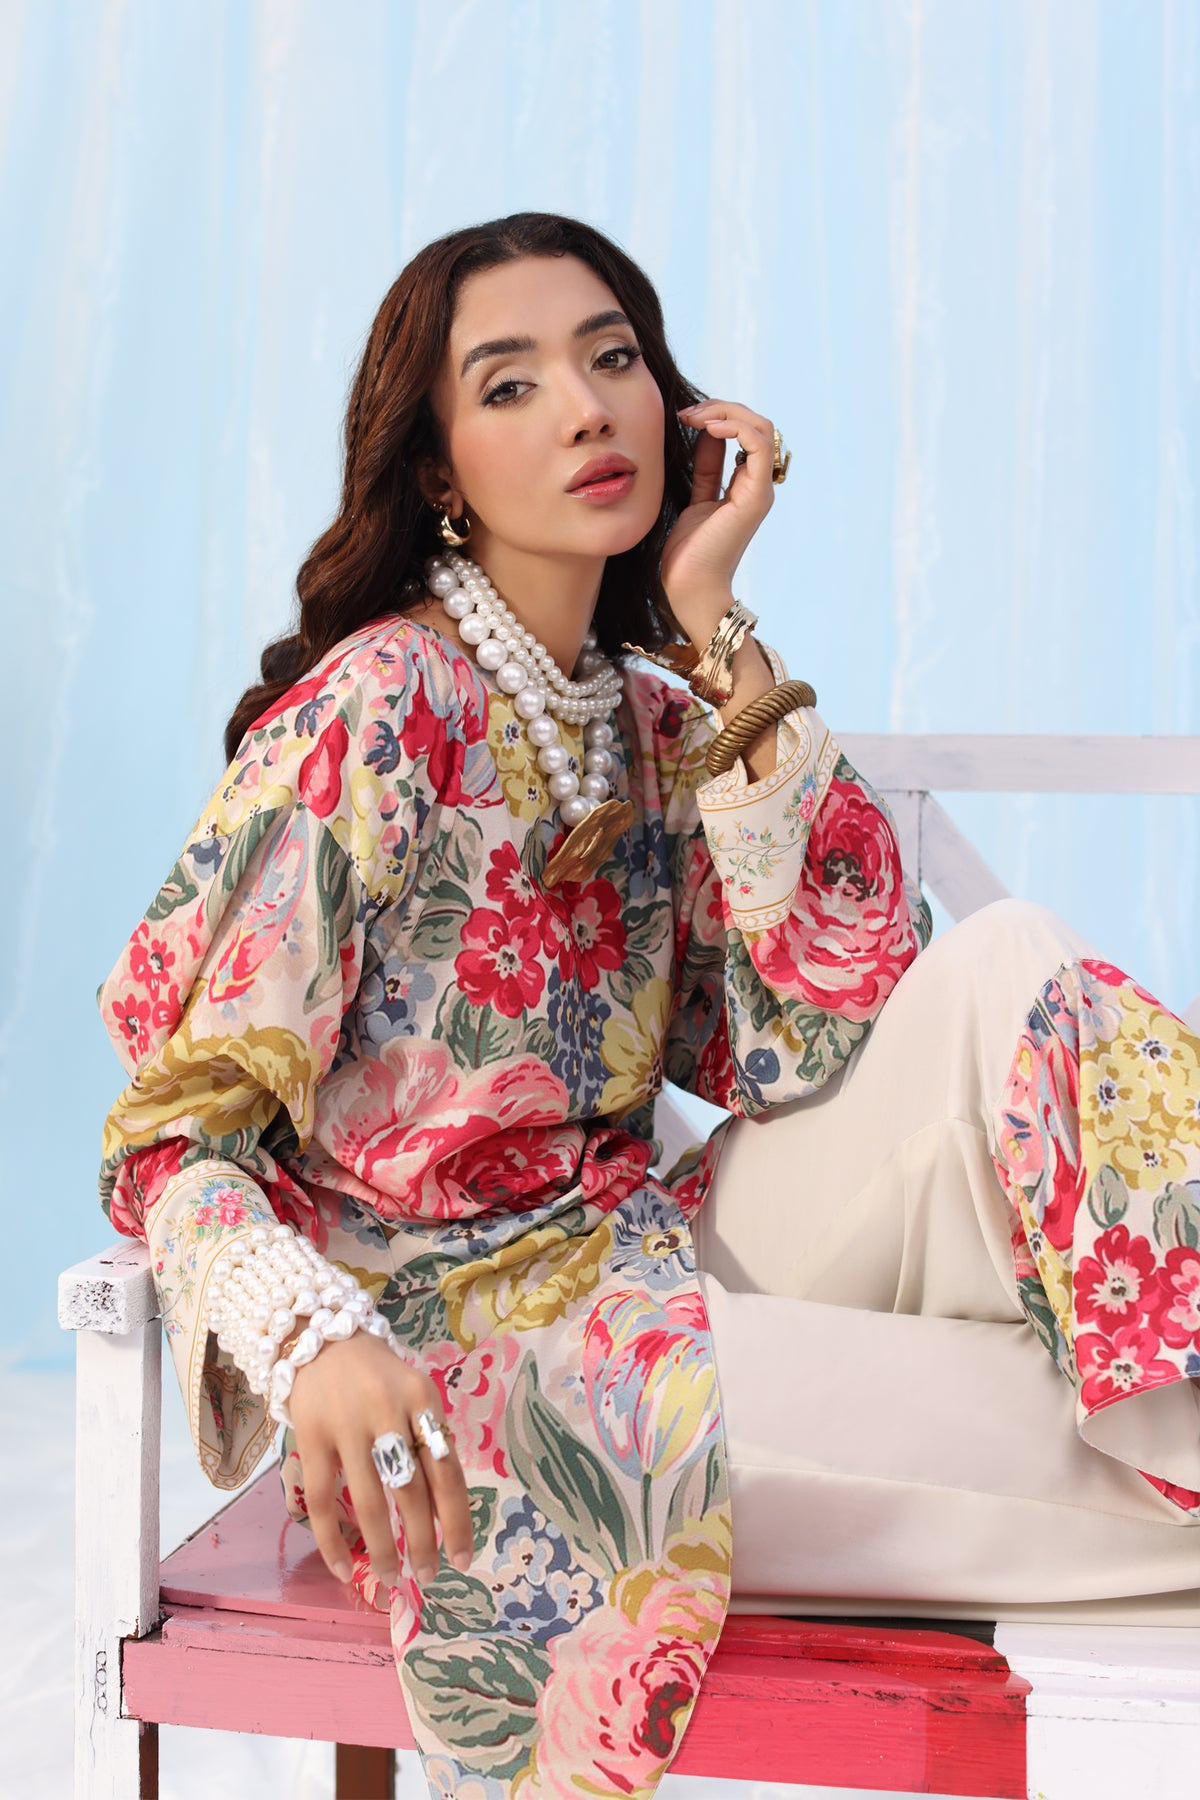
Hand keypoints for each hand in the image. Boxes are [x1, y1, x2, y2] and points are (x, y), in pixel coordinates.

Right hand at [289, 1331, 472, 1588]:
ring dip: (382, 1548)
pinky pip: (320, 1499)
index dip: (458, 1519)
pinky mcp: (311, 1437)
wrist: (321, 1338)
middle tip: (428, 1576)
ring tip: (391, 1578)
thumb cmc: (379, 1378)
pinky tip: (341, 1568)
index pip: (448, 1470)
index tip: (465, 1558)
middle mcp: (388, 1411)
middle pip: (412, 1490)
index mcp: (423, 1400)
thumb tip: (446, 1513)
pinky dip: (331, 1540)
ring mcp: (347, 1425)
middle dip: (423, 1541)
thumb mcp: (415, 1396)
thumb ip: (429, 1442)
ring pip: (369, 1501)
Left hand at [659, 398, 778, 642]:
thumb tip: (705, 433)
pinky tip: (709, 427)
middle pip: (756, 425)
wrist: (689, 586)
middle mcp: (757, 485)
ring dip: (727, 413)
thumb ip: (705, 467)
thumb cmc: (688, 552)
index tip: (683, 416)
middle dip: (721, 408)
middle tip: (687, 412)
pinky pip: (758, 446)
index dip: (716, 415)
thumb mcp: (695, 496)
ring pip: (761, 429)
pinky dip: (736, 427)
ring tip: (696, 416)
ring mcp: (760, 490)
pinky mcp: (755, 497)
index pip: (744, 433)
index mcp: (745, 485)